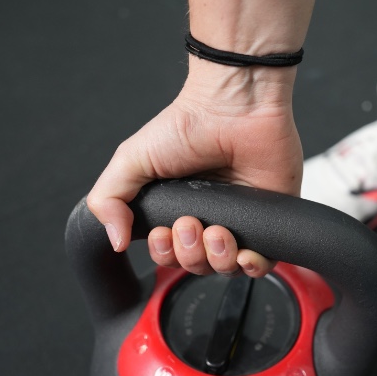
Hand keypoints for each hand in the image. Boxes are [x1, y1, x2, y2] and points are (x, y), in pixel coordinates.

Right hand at [87, 63, 302, 276]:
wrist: (233, 108)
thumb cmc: (187, 125)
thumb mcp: (131, 160)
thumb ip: (108, 200)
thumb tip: (115, 241)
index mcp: (175, 210)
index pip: (168, 255)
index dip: (164, 254)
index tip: (163, 232)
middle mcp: (206, 219)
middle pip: (194, 266)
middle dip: (188, 253)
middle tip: (189, 223)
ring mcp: (238, 221)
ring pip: (225, 268)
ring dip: (216, 258)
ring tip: (216, 230)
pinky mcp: (267, 221)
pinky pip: (261, 264)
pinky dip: (251, 266)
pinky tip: (243, 250)